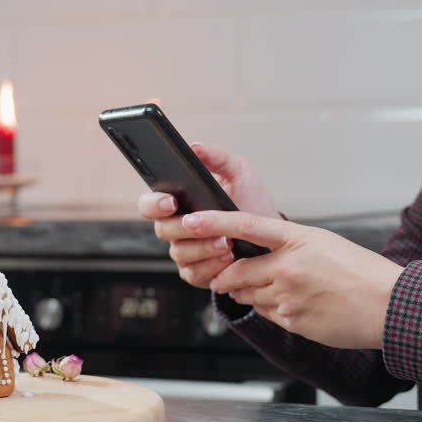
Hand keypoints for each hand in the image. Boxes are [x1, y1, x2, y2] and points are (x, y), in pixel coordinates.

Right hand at [137, 143, 277, 289]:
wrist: (271, 234)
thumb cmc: (250, 202)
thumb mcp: (239, 172)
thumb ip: (217, 157)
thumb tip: (195, 147)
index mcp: (177, 203)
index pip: (150, 203)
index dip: (155, 203)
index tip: (171, 201)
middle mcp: (176, 228)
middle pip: (163, 230)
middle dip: (185, 228)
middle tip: (208, 225)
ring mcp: (185, 252)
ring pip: (180, 253)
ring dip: (203, 248)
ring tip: (227, 243)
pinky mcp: (197, 273)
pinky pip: (194, 274)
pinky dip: (211, 267)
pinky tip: (227, 260)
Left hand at [184, 210, 403, 348]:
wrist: (387, 304)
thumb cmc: (360, 271)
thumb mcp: (323, 243)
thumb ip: (288, 246)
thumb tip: (260, 256)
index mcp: (297, 239)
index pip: (246, 226)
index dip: (214, 222)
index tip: (191, 221)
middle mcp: (287, 267)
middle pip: (237, 272)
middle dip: (228, 276)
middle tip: (228, 275)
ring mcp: (287, 296)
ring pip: (248, 296)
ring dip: (250, 293)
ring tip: (278, 289)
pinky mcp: (291, 321)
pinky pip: (266, 314)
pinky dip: (270, 310)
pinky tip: (295, 305)